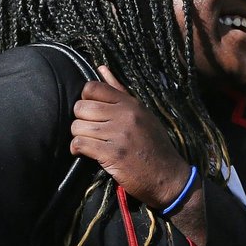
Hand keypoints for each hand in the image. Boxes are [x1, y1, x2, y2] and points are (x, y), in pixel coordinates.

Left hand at [70, 66, 191, 210]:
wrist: (168, 178)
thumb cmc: (154, 146)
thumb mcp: (142, 114)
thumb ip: (119, 91)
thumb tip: (101, 67)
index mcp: (131, 104)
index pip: (93, 88)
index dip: (86, 99)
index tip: (91, 113)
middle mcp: (125, 115)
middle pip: (81, 107)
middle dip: (80, 120)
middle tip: (89, 130)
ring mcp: (119, 134)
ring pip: (78, 126)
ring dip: (78, 136)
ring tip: (88, 143)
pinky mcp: (112, 154)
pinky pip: (80, 143)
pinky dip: (77, 149)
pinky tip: (84, 153)